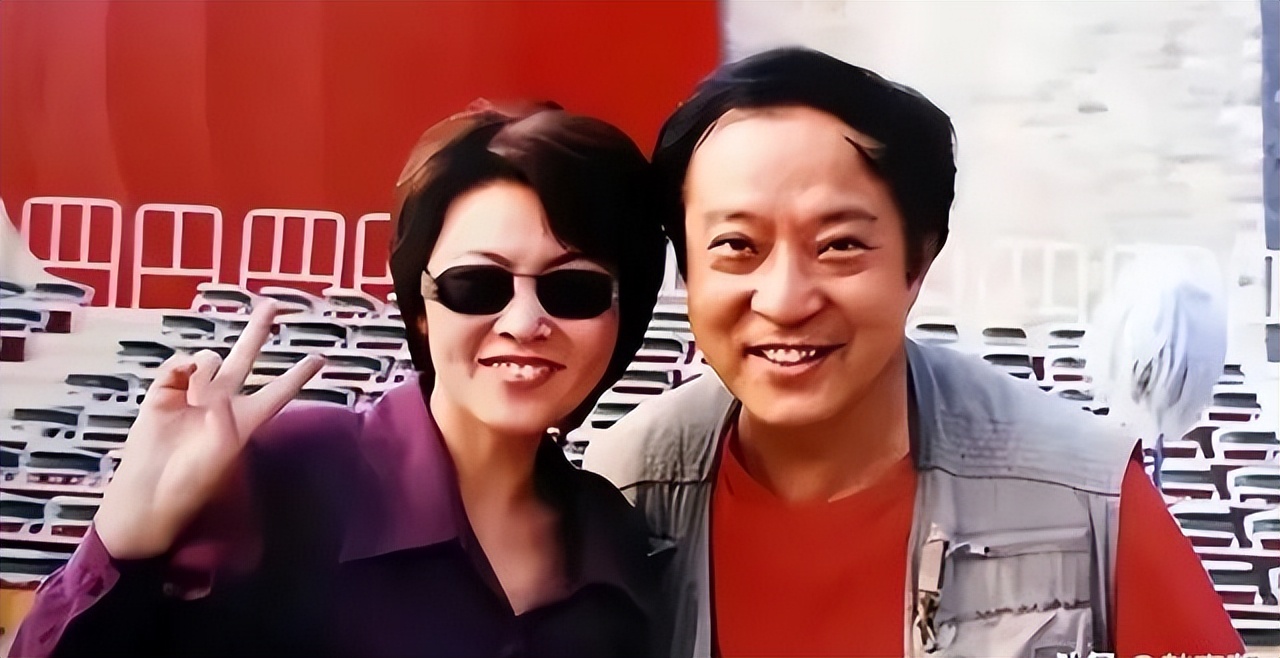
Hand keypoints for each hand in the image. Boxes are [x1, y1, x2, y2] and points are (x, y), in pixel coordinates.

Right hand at [94, 302, 324, 559]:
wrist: (148, 493)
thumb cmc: (191, 480)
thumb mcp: (221, 452)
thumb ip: (224, 418)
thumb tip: (211, 390)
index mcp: (246, 419)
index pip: (279, 391)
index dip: (299, 375)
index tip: (321, 358)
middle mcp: (222, 403)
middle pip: (246, 359)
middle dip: (257, 331)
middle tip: (272, 304)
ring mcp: (192, 396)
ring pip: (209, 358)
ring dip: (207, 363)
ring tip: (199, 387)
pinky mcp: (163, 394)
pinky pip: (177, 365)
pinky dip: (182, 364)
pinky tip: (183, 374)